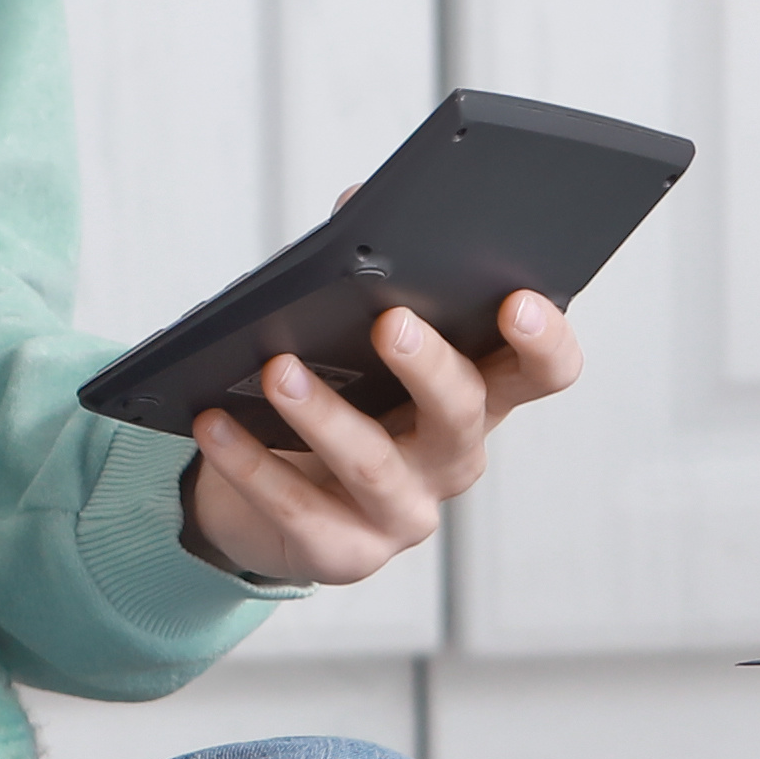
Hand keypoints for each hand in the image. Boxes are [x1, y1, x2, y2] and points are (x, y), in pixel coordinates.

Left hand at [176, 293, 579, 590]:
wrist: (267, 490)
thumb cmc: (332, 389)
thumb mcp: (350, 328)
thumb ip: (364, 263)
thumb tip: (355, 205)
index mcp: (477, 391)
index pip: (541, 371)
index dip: (543, 341)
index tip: (518, 300)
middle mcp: (452, 456)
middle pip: (462, 412)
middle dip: (429, 365)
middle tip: (389, 322)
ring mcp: (405, 513)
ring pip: (373, 465)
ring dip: (324, 415)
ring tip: (277, 370)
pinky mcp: (346, 554)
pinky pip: (299, 512)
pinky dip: (252, 465)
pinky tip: (216, 423)